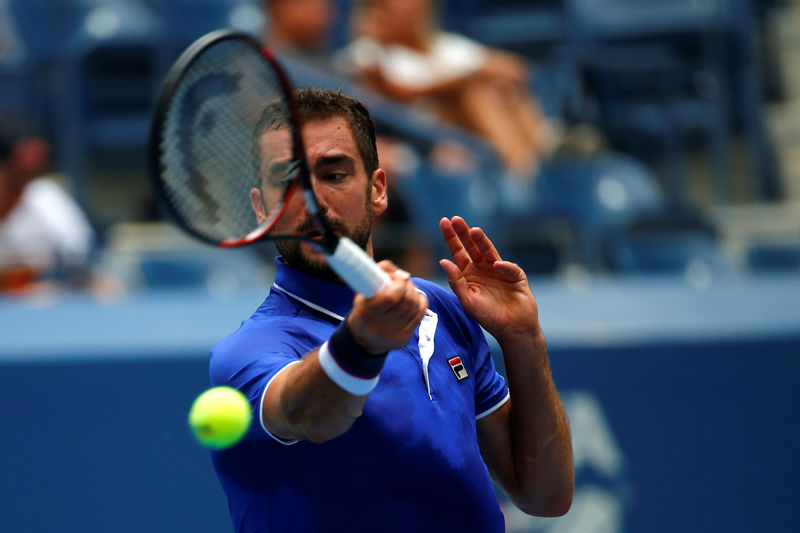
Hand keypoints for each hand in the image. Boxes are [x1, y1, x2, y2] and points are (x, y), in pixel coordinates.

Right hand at [348, 260, 427, 353]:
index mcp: (365, 313)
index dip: (399, 284)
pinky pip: (420, 314)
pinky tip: (414, 298)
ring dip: (414, 292)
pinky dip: (420, 301)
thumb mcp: (363, 288)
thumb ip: (381, 272)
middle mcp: (379, 326)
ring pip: (414, 306)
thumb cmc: (365, 306)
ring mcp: (393, 334)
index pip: (390, 297)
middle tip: (403, 282)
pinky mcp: (404, 338)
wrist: (364, 337)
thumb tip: (403, 275)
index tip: (396, 278)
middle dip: (408, 286)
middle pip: (406, 301)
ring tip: (406, 289)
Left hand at [439, 217, 539, 340]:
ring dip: (482, 241)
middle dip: (464, 233)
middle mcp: (482, 268)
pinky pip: (509, 268)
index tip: (444, 222)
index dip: (451, 237)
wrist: (512, 329)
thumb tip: (443, 261)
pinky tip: (495, 265)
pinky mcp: (515, 275)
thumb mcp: (467, 300)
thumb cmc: (488, 316)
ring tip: (474, 231)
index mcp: (469, 273)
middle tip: (456, 219)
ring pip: (489, 251)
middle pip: (472, 246)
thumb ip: (456, 281)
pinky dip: (503, 266)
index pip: (458, 252)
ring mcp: (499, 270)